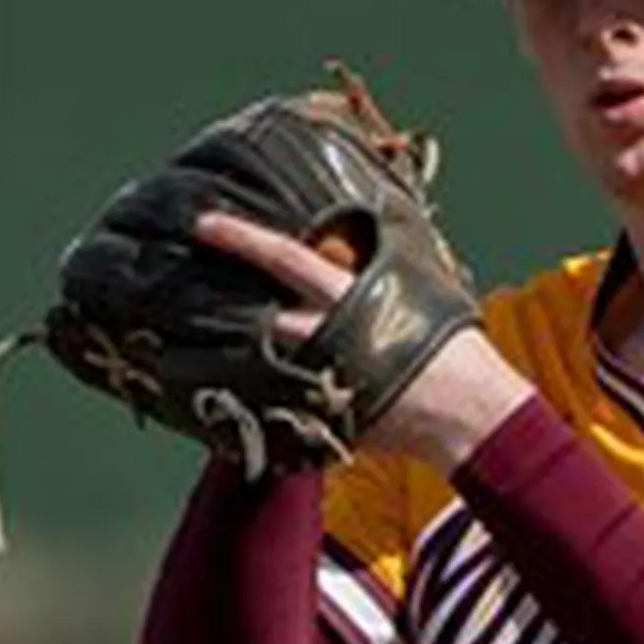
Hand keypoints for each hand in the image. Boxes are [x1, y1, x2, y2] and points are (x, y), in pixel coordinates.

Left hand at [193, 211, 533, 470]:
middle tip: (169, 287)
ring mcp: (322, 380)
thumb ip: (380, 269)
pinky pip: (274, 407)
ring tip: (179, 344)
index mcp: (353, 298)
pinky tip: (219, 394)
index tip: (203, 223)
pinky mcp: (323, 419)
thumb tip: (357, 239)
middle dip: (212, 303)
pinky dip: (248, 399)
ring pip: (256, 363)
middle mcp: (330, 336)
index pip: (288, 259)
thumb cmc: (450, 348)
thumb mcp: (419, 290)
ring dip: (220, 354)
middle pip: (257, 315)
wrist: (473, 414)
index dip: (243, 238)